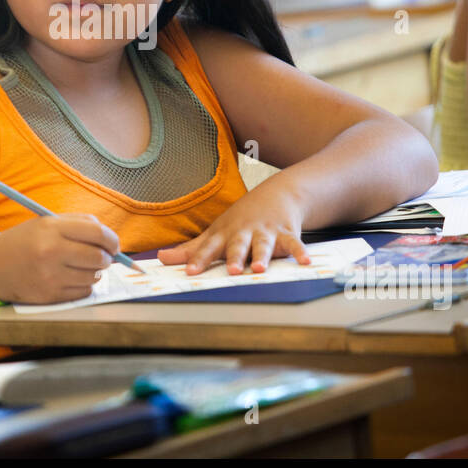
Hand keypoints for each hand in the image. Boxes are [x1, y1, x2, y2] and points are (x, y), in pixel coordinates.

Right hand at [0, 214, 119, 303]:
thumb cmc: (25, 242)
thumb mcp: (47, 223)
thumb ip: (79, 224)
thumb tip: (109, 238)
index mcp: (52, 228)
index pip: (97, 232)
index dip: (112, 240)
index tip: (113, 244)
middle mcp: (51, 252)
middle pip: (98, 257)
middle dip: (107, 258)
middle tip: (103, 257)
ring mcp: (50, 276)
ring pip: (93, 276)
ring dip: (95, 272)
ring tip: (83, 266)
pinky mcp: (49, 296)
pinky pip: (83, 292)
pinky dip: (84, 285)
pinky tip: (72, 278)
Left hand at [157, 190, 309, 275]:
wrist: (276, 194)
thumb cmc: (240, 219)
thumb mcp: (215, 232)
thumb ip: (190, 249)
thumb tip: (161, 259)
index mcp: (224, 235)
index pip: (208, 249)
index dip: (199, 261)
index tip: (190, 273)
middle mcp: (244, 233)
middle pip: (237, 246)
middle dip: (234, 257)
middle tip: (231, 270)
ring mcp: (265, 232)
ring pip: (263, 245)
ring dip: (262, 256)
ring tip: (260, 269)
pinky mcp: (286, 233)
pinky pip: (294, 243)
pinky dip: (300, 252)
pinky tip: (306, 261)